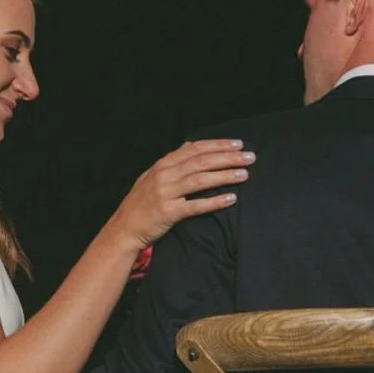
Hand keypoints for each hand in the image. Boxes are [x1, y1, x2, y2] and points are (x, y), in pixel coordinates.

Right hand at [108, 139, 251, 251]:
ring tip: (244, 174)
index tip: (237, 144)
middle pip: (201, 162)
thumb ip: (172, 161)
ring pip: (200, 180)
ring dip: (225, 175)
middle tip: (249, 157)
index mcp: (163, 165)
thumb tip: (189, 145)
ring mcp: (166, 193)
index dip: (218, 145)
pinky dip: (214, 201)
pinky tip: (230, 199)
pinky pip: (195, 206)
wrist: (124, 228)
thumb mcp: (153, 176)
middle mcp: (164, 175)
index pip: (195, 149)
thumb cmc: (141, 203)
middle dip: (227, 158)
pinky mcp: (168, 212)